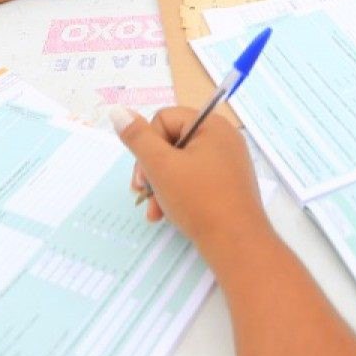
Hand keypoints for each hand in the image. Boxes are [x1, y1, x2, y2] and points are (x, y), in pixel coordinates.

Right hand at [115, 106, 267, 256]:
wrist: (236, 244)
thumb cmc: (198, 200)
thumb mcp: (160, 166)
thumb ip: (137, 138)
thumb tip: (118, 111)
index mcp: (211, 126)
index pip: (164, 119)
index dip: (148, 144)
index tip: (144, 173)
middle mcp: (223, 139)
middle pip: (171, 142)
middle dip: (151, 169)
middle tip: (141, 192)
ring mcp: (227, 163)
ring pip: (180, 165)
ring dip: (160, 185)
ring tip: (153, 210)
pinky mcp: (227, 185)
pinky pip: (194, 180)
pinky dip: (177, 194)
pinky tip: (165, 215)